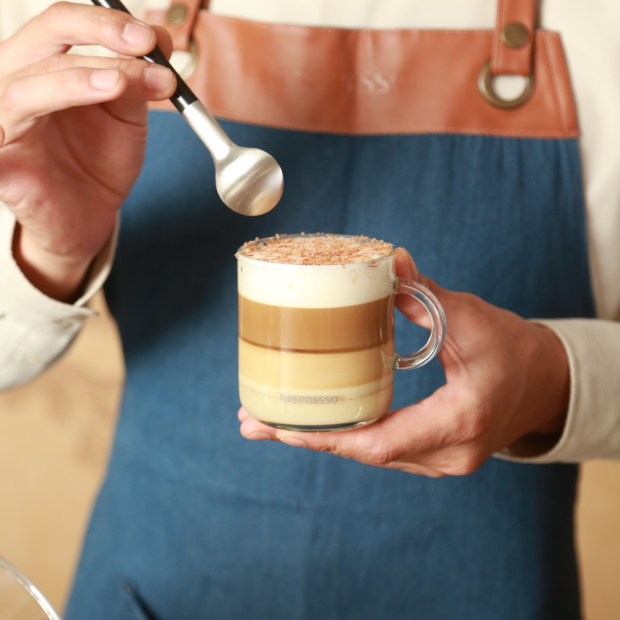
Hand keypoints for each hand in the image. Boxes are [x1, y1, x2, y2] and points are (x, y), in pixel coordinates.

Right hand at [0, 2, 176, 300]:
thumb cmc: (99, 161)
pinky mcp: (3, 169)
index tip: (153, 38)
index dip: (108, 22)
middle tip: (144, 44)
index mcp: (43, 65)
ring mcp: (5, 124)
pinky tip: (36, 140)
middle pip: (44, 37)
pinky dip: (10, 147)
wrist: (88, 214)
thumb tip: (161, 39)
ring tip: (118, 84)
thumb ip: (137, 80)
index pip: (65, 24)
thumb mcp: (126, 116)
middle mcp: (16, 83)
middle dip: (98, 33)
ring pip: (27, 90)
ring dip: (77, 82)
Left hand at [239, 247, 569, 476]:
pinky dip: (349, 435)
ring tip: (271, 423)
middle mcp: (449, 453)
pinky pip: (384, 449)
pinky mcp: (436, 454)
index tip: (282, 427)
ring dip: (324, 438)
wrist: (546, 383)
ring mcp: (443, 460)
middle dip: (309, 438)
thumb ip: (426, 293)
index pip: (381, 441)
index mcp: (459, 421)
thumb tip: (389, 261)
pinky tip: (317, 422)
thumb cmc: (515, 349)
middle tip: (252, 424)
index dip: (329, 436)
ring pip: (373, 454)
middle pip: (367, 453)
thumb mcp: (473, 316)